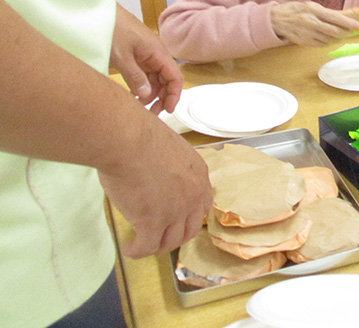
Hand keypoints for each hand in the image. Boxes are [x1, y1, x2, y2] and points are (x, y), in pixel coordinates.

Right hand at [99, 124, 212, 258]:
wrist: (127, 139)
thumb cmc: (140, 135)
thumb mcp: (168, 148)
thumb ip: (170, 166)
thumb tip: (156, 174)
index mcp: (199, 174)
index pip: (202, 205)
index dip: (190, 216)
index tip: (178, 221)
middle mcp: (193, 194)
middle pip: (190, 228)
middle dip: (176, 237)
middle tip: (161, 238)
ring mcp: (175, 210)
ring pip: (171, 241)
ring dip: (157, 246)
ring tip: (143, 245)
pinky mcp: (153, 222)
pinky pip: (147, 246)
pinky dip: (138, 251)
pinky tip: (129, 249)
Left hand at [110, 5, 182, 113]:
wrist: (97, 13)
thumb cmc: (111, 29)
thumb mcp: (121, 56)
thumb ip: (135, 76)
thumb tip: (147, 96)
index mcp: (157, 52)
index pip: (175, 77)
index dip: (175, 94)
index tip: (168, 110)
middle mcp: (155, 54)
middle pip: (167, 79)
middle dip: (163, 97)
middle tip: (151, 113)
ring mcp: (145, 55)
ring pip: (155, 78)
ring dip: (151, 93)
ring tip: (138, 106)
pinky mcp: (136, 55)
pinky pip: (144, 74)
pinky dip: (141, 86)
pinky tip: (132, 95)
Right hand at [271, 1, 358, 45]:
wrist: (275, 20)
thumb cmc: (294, 10)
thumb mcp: (311, 6)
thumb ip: (326, 12)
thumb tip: (344, 16)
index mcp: (313, 10)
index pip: (336, 18)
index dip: (349, 23)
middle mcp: (310, 22)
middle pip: (334, 31)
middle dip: (345, 33)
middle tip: (351, 32)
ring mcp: (307, 33)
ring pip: (329, 39)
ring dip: (337, 38)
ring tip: (340, 34)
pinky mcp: (304, 42)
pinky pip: (321, 44)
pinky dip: (327, 42)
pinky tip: (329, 38)